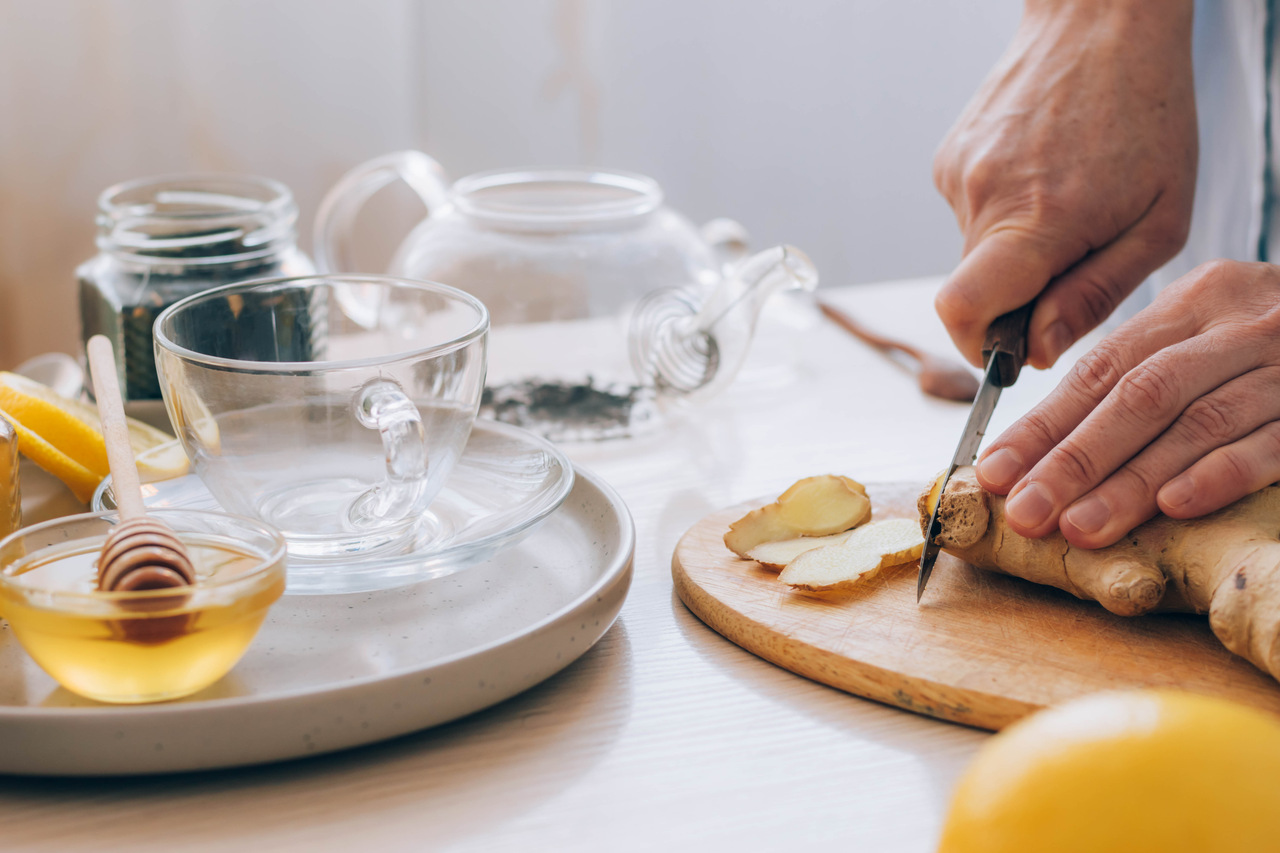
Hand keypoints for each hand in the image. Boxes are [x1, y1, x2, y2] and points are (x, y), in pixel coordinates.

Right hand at [932, 0, 1196, 369]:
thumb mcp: (1159, 222)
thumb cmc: (1148, 115)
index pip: (964, 313)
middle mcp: (983, 198)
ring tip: (1065, 200)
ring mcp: (958, 176)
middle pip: (974, 292)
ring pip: (973, 254)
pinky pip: (969, 217)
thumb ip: (1096, 294)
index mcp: (1038, 220)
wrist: (1101, 21)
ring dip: (1014, 251)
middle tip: (1072, 262)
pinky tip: (1042, 175)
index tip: (1011, 351)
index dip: (980, 348)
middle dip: (1016, 299)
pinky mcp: (948, 160)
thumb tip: (1041, 351)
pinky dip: (1003, 214)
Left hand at [975, 260, 1279, 547]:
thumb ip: (1144, 376)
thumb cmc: (1275, 350)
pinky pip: (1272, 439)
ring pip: (1198, 422)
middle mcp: (1240, 324)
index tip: (995, 473)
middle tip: (1027, 513)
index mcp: (1196, 304)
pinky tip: (1176, 506)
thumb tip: (1044, 449)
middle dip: (1074, 459)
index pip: (1102, 369)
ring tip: (1080, 526)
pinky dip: (1221, 472)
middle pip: (1141, 394)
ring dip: (1132, 480)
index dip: (1045, 424)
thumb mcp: (1209, 337)